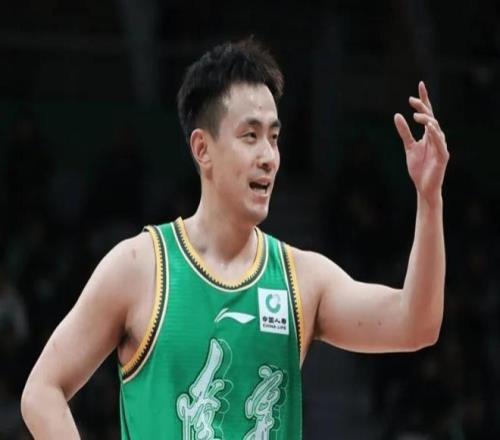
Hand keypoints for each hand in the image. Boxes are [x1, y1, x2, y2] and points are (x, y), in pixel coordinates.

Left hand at [394, 81, 448, 202]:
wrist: (424, 187)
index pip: (428, 113)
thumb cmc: (419, 168)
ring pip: (436, 128)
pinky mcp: (443, 156)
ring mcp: (441, 146)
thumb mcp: (408, 147)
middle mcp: (437, 137)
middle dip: (423, 107)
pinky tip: (429, 127)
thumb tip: (397, 115)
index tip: (420, 84)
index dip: (425, 99)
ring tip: (415, 114)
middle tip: (411, 100)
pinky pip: (440, 143)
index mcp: (429, 134)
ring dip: (427, 120)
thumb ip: (404, 132)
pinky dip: (435, 134)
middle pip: (431, 118)